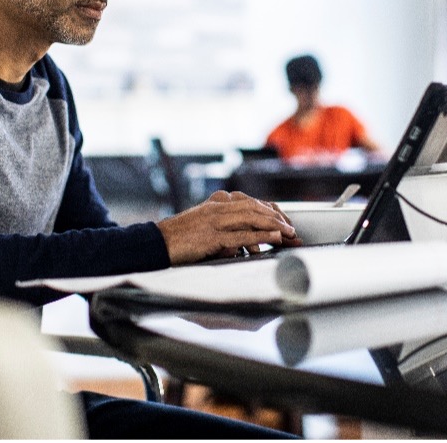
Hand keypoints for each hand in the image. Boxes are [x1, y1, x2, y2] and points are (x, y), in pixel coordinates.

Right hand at [156, 191, 301, 264]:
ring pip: (251, 218)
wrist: (155, 243)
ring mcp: (215, 221)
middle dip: (277, 218)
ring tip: (289, 233)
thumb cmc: (177, 238)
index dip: (270, 211)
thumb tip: (240, 243)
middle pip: (255, 208)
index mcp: (216, 203)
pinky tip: (273, 238)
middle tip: (292, 229)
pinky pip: (241, 235)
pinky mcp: (211, 236)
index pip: (250, 203)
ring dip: (274, 225)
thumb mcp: (202, 226)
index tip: (284, 220)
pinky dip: (260, 236)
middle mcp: (218, 208)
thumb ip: (221, 229)